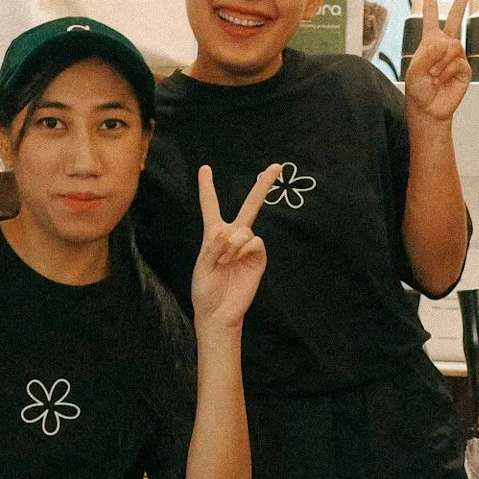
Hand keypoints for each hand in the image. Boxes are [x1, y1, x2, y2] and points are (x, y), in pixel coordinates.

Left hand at [189, 163, 270, 330]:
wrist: (219, 313)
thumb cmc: (205, 290)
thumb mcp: (201, 266)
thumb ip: (213, 246)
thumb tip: (232, 232)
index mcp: (213, 235)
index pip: (210, 205)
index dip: (208, 187)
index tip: (205, 168)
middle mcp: (233, 237)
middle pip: (250, 205)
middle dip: (263, 186)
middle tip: (277, 166)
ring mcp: (248, 247)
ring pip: (245, 228)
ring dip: (232, 243)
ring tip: (224, 261)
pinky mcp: (258, 259)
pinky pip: (255, 242)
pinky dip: (243, 249)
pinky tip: (235, 261)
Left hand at [404, 0, 473, 123]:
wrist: (430, 109)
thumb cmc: (418, 89)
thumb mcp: (415, 71)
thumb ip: (427, 55)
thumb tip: (446, 42)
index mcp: (429, 40)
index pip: (430, 14)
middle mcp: (445, 44)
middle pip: (456, 15)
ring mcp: (457, 55)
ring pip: (452, 46)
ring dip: (440, 63)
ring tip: (434, 76)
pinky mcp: (465, 68)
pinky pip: (457, 62)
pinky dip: (447, 72)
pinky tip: (443, 80)